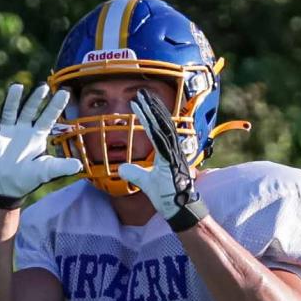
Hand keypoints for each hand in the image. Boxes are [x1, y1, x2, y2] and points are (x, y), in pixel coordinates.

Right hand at [0, 82, 82, 208]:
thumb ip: (61, 166)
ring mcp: (8, 133)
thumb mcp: (46, 171)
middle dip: (36, 99)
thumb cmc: (28, 177)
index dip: (56, 106)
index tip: (65, 92)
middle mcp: (23, 130)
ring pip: (10, 113)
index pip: (48, 118)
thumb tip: (79, 165)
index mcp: (37, 135)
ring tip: (17, 87)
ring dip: (13, 101)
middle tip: (44, 87)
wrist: (6, 187)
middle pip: (30, 111)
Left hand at [118, 89, 209, 231]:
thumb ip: (134, 173)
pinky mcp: (174, 161)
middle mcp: (173, 149)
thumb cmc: (167, 195)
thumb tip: (121, 168)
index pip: (156, 129)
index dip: (148, 115)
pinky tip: (150, 118)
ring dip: (153, 112)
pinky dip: (157, 129)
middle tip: (141, 92)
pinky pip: (164, 142)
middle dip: (152, 106)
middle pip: (162, 123)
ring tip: (143, 99)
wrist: (179, 208)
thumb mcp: (145, 182)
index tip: (139, 102)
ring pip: (163, 128)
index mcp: (167, 151)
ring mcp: (174, 154)